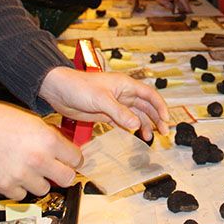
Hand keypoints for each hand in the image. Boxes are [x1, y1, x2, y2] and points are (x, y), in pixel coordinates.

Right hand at [0, 96, 81, 200]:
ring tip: (30, 170)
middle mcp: (38, 159)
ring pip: (44, 189)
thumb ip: (51, 138)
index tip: (70, 161)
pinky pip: (22, 195)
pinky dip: (20, 187)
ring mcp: (22, 174)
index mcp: (48, 140)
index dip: (73, 159)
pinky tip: (15, 175)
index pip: (76, 159)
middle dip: (63, 174)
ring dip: (40, 181)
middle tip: (56, 170)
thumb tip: (64, 151)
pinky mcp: (5, 185)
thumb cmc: (0, 120)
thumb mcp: (35, 121)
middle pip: (67, 179)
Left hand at [39, 67, 169, 140]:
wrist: (57, 90)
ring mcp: (115, 104)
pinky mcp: (105, 113)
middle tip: (163, 133)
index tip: (166, 120)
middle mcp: (123, 93)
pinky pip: (123, 121)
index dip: (160, 106)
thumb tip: (136, 126)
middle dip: (156, 118)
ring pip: (136, 115)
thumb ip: (119, 113)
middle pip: (146, 106)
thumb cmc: (78, 86)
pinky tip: (135, 136)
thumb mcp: (101, 99)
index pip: (150, 95)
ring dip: (144, 125)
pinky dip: (131, 128)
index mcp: (125, 85)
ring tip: (150, 138)